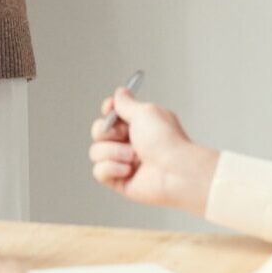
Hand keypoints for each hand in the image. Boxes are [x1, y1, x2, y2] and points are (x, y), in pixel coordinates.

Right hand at [90, 89, 217, 216]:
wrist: (176, 170)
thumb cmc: (166, 140)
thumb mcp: (144, 112)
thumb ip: (126, 104)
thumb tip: (120, 91)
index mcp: (138, 124)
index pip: (112, 114)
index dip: (108, 110)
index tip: (110, 107)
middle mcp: (130, 142)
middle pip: (98, 131)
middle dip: (108, 132)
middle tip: (126, 135)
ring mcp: (123, 161)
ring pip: (96, 151)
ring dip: (114, 152)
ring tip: (134, 157)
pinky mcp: (120, 181)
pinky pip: (99, 172)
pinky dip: (112, 169)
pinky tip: (128, 170)